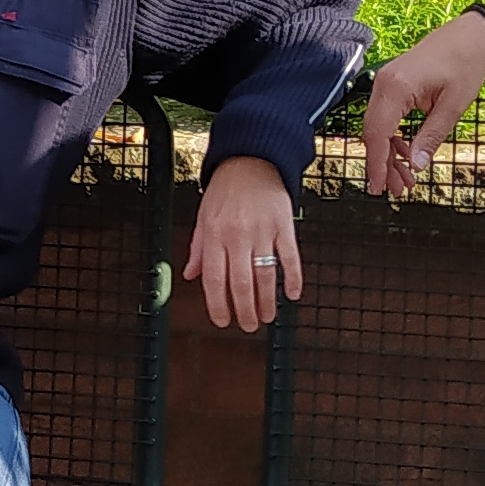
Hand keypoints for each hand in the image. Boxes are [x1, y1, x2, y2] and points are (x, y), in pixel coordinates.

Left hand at [185, 153, 299, 329]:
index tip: (222, 321)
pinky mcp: (284, 225)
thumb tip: (190, 275)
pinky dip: (293, 278)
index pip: (215, 280)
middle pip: (241, 283)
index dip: (218, 305)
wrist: (250, 160)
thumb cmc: (225, 190)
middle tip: (248, 325)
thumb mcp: (204, 217)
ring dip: (267, 302)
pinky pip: (290, 257)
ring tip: (267, 317)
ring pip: (265, 275)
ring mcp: (263, 231)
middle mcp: (237, 235)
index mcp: (215, 235)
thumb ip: (199, 249)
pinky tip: (292, 294)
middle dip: (245, 311)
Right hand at [361, 9, 484, 196]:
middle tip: (399, 189)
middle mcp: (382, 83)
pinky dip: (392, 137)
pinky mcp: (390, 84)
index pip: (377, 134)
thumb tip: (415, 164)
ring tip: (406, 177)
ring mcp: (384, 82)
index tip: (378, 188)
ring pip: (376, 127)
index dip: (377, 164)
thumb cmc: (464, 65)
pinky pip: (383, 116)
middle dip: (383, 164)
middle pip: (372, 133)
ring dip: (389, 153)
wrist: (469, 36)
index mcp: (395, 88)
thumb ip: (431, 136)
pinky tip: (406, 153)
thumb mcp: (453, 106)